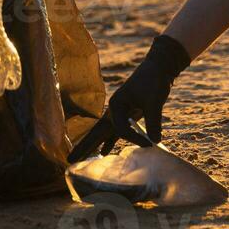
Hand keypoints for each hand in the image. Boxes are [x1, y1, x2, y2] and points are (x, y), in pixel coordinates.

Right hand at [67, 34, 190, 161]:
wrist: (158, 68)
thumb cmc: (153, 81)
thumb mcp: (154, 101)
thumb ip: (153, 122)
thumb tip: (154, 141)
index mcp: (116, 104)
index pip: (120, 129)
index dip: (134, 138)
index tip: (149, 143)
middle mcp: (114, 110)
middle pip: (97, 132)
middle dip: (84, 147)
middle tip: (70, 160)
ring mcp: (119, 113)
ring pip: (104, 134)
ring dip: (94, 146)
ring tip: (81, 159)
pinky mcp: (127, 115)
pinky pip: (116, 132)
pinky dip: (110, 142)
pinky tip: (105, 152)